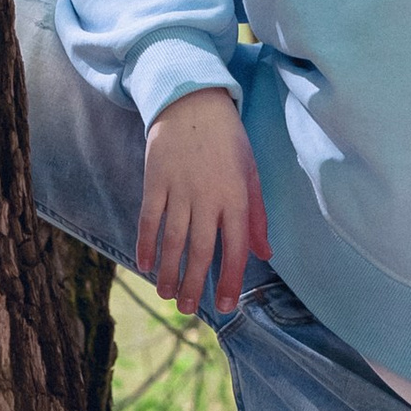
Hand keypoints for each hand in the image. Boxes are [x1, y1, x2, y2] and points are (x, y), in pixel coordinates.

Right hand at [136, 88, 269, 313]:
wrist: (192, 101)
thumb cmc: (227, 141)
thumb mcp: (251, 174)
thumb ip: (256, 216)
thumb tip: (265, 254)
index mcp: (236, 198)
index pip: (235, 249)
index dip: (231, 280)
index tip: (226, 306)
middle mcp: (208, 197)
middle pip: (200, 251)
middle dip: (195, 284)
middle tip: (190, 309)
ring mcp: (179, 189)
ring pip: (173, 240)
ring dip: (170, 272)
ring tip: (168, 295)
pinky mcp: (155, 181)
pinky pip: (149, 219)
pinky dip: (146, 243)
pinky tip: (145, 265)